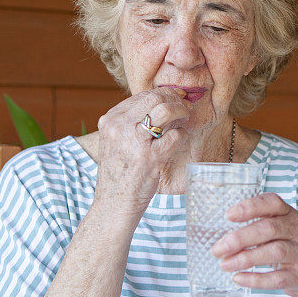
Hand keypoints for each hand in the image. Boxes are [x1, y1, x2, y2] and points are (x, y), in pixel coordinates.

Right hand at [94, 87, 191, 214]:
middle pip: (155, 98)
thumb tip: (162, 102)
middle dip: (176, 100)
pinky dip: (182, 136)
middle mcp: (119, 127)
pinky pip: (175, 136)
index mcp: (111, 120)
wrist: (114, 202)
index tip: (176, 98)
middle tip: (186, 107)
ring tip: (186, 118)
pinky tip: (180, 140)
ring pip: (165, 111)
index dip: (164, 94)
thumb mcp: (116, 141)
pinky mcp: (149, 158)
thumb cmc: (120, 172)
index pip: (142, 95)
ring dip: (181, 112)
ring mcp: (134, 142)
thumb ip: (132, 122)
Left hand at [210, 192, 297, 296]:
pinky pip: (277, 278)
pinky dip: (255, 279)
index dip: (250, 207)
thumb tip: (216, 233)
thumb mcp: (277, 229)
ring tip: (224, 264)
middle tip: (217, 249)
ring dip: (246, 258)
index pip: (272, 203)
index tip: (228, 215)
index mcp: (289, 214)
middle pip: (269, 229)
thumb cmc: (286, 246)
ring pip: (274, 252)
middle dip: (240, 238)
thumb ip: (255, 226)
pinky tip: (238, 278)